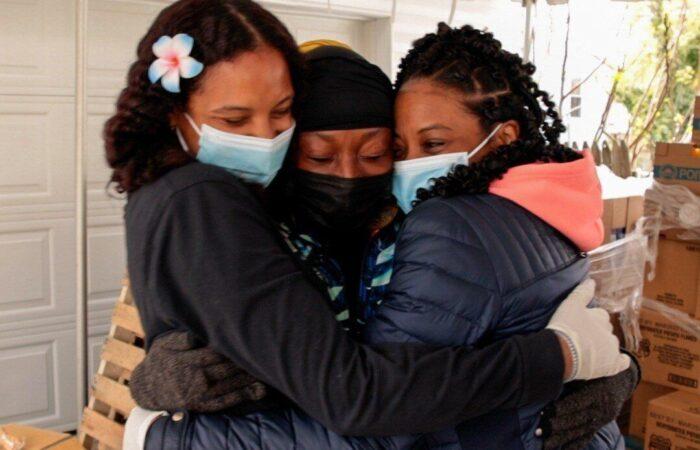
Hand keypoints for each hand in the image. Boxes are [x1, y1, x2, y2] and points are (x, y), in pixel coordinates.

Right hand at [130, 331, 266, 411]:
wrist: (147, 388)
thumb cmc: (161, 358)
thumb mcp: (165, 344)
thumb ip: (182, 338)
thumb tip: (197, 336)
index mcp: (187, 360)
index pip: (217, 351)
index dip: (236, 344)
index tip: (252, 336)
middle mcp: (195, 379)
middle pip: (228, 367)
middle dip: (248, 358)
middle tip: (269, 348)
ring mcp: (200, 395)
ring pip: (231, 384)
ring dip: (252, 376)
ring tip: (271, 366)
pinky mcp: (204, 406)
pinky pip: (227, 401)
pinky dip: (245, 395)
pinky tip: (261, 388)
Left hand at [541, 355, 639, 449]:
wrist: (621, 379)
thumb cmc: (597, 370)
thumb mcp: (588, 371)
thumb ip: (572, 378)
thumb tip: (549, 380)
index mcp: (596, 392)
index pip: (576, 403)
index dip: (560, 409)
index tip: (544, 413)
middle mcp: (600, 408)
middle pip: (576, 420)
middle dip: (556, 427)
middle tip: (539, 432)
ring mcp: (601, 419)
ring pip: (580, 431)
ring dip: (562, 438)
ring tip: (546, 445)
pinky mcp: (600, 425)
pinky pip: (588, 436)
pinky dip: (575, 445)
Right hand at [547, 279, 630, 380]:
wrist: (562, 352)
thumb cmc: (565, 327)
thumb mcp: (570, 304)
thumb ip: (582, 292)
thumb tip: (592, 281)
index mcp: (601, 317)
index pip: (600, 316)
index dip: (590, 321)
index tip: (580, 325)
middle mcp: (610, 332)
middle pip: (605, 331)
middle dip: (596, 333)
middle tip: (581, 338)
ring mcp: (612, 349)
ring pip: (610, 346)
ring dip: (602, 347)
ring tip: (587, 352)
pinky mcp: (612, 365)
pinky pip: (622, 363)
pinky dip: (619, 362)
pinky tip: (612, 362)